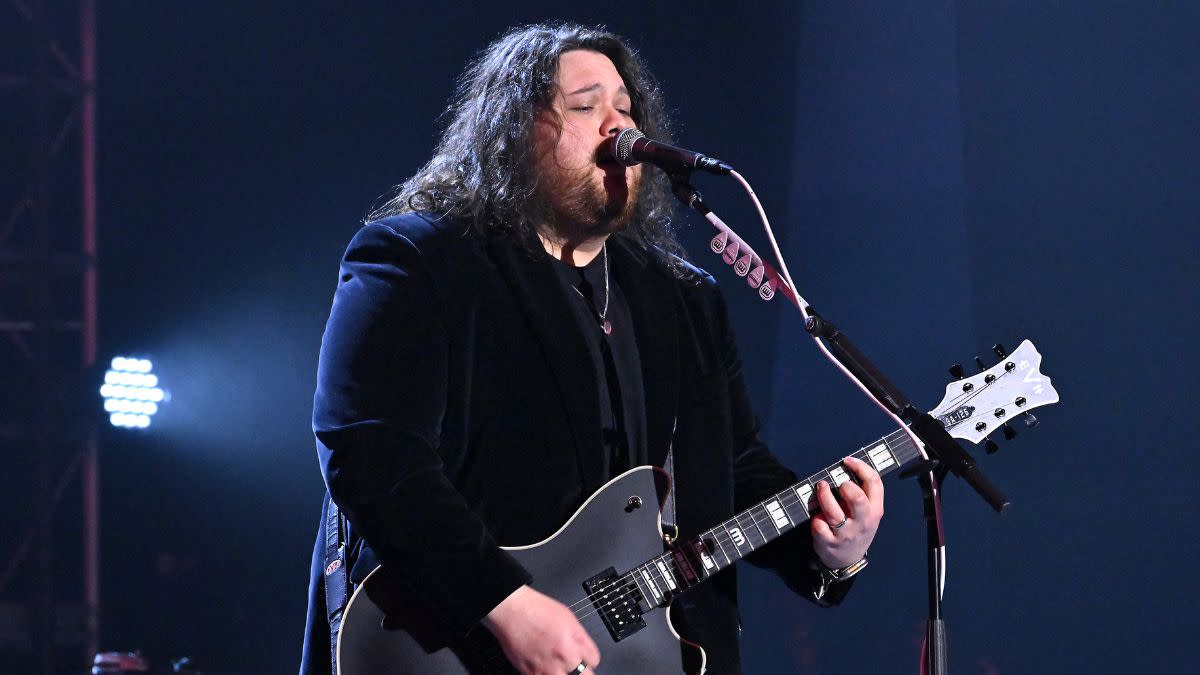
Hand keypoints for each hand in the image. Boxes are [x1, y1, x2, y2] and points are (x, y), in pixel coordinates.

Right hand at [482, 585, 600, 674]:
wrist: (512, 611)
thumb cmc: (536, 610)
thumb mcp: (568, 618)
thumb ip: (579, 638)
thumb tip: (585, 651)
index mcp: (575, 640)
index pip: (594, 660)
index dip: (589, 659)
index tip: (584, 658)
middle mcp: (564, 656)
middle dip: (581, 671)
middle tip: (574, 667)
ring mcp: (548, 667)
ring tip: (557, 667)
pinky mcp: (531, 674)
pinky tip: (543, 666)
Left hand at [811, 456, 883, 568]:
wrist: (849, 560)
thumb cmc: (857, 528)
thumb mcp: (869, 513)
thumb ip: (863, 494)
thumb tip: (847, 467)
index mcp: (875, 510)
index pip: (875, 483)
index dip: (861, 467)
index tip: (848, 461)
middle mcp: (862, 522)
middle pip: (857, 499)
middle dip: (845, 486)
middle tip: (838, 483)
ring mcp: (845, 534)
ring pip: (833, 513)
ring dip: (824, 496)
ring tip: (820, 487)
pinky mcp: (829, 542)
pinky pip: (819, 527)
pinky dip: (816, 519)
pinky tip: (817, 517)